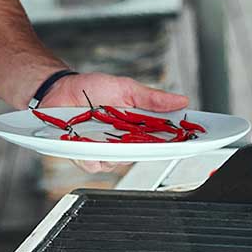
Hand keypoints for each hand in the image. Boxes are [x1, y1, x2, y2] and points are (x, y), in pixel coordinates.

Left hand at [41, 72, 189, 174]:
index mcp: (136, 127)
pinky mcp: (83, 155)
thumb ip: (151, 98)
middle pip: (142, 155)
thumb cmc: (91, 89)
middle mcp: (122, 142)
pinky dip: (92, 155)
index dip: (177, 142)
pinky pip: (93, 164)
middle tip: (147, 138)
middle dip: (147, 149)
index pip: (162, 139)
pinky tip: (88, 144)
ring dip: (114, 151)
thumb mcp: (125, 88)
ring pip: (117, 162)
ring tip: (108, 136)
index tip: (191, 140)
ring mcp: (103, 150)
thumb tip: (181, 100)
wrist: (59, 90)